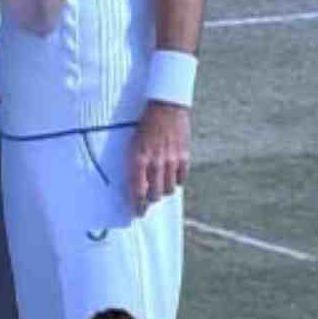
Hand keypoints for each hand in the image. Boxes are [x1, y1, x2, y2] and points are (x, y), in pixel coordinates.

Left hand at [128, 101, 190, 215]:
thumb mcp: (133, 143)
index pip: (137, 191)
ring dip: (163, 190)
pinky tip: (172, 174)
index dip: (138, 205)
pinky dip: (177, 180)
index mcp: (138, 158)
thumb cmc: (145, 124)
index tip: (137, 212)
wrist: (165, 105)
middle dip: (150, 200)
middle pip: (154, 195)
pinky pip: (182, 179)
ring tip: (160, 184)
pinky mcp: (184, 156)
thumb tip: (137, 184)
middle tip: (148, 200)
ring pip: (169, 189)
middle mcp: (155, 162)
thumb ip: (136, 164)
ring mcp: (171, 160)